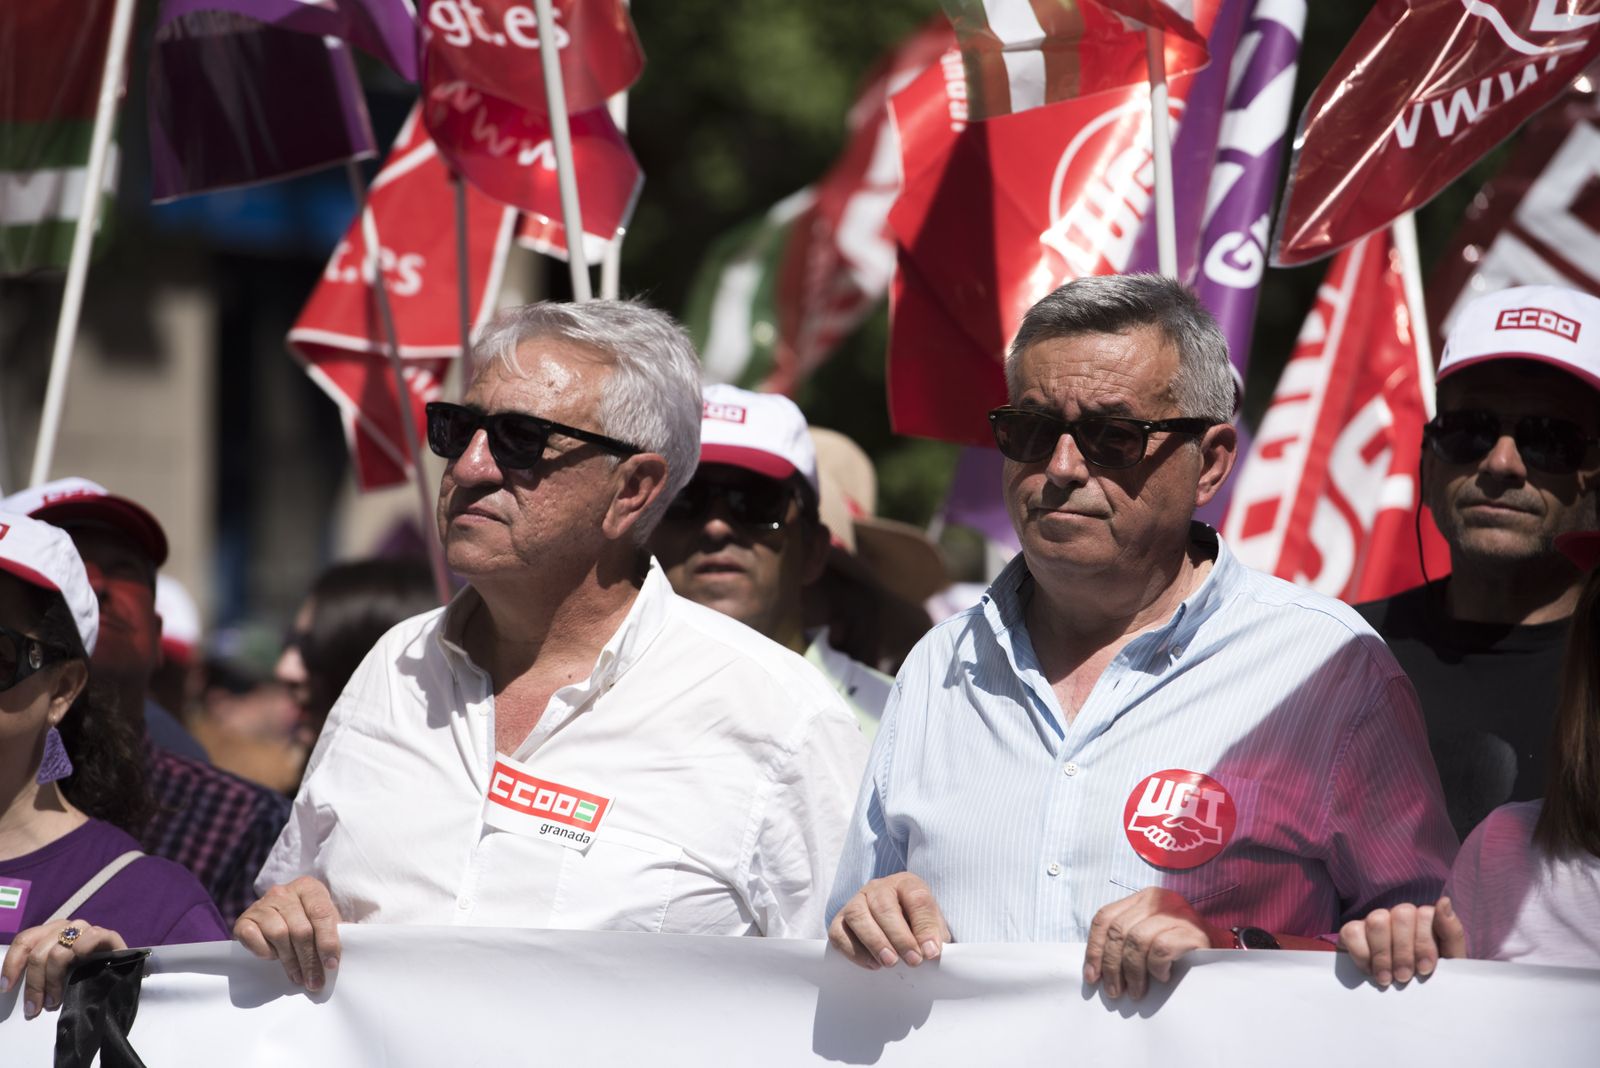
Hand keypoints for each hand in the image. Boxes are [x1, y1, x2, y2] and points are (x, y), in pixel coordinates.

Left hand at [1, 920, 126, 1018]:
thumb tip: (11, 985)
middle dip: (34, 984)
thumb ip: (38, 970)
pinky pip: (92, 937)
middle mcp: (67, 927)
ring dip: (53, 980)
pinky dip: (83, 948)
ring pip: (59, 952)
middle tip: (34, 1007)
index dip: (12, 964)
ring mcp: (87, 930)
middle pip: (39, 953)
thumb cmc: (82, 973)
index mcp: (50, 932)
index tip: (6, 987)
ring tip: (55, 1000)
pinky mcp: (108, 936)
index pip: (25, 940)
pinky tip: (81, 960)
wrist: (118, 974)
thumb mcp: (53, 970)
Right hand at [233, 876, 343, 990]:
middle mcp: (283, 892)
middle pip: (300, 929)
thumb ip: (334, 932)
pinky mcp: (244, 919)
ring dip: (290, 961)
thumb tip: (340, 957)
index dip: (328, 942)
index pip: (321, 913)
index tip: (331, 965)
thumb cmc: (307, 919)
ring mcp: (262, 904)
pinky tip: (274, 957)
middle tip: (314, 981)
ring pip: (279, 935)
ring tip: (298, 977)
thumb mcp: (324, 920)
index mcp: (308, 887)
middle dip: (309, 960)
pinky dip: (265, 951)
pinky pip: (254, 938)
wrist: (276, 915)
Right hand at [827, 872, 950, 969]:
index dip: (924, 926)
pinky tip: (872, 963)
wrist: (895, 928)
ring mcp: (855, 902)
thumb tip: (930, 951)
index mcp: (906, 884)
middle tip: (912, 960)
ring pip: (858, 915)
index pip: (916, 898)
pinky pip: (839, 933)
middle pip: (884, 906)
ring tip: (890, 962)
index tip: (930, 952)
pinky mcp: (839, 921)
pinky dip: (854, 950)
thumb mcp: (932, 926)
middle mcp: (878, 888)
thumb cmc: (915, 926)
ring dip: (875, 941)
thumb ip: (934, 935)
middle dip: (900, 937)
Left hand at [1083, 888, 1225, 999]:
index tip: (1092, 976)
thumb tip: (1096, 969)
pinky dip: (1156, 967)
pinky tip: (1161, 978)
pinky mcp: (1191, 930)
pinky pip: (1161, 949)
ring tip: (1136, 991)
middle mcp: (1157, 900)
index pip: (1105, 917)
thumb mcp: (1149, 935)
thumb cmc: (1180, 946)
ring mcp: (1175, 913)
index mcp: (1142, 899)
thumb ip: (1126, 941)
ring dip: (1132, 972)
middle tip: (1114, 991)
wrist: (1223, 947)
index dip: (1095, 948)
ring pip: (1137, 940)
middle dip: (1111, 965)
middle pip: (1118, 930)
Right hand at [1339, 896, 1465, 986]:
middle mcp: (1399, 915)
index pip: (1425, 914)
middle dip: (1403, 951)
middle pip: (1401, 914)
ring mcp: (1374, 921)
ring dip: (1382, 954)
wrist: (1405, 1002)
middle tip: (1404, 977)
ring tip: (1386, 979)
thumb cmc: (1428, 978)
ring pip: (1377, 921)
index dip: (1424, 943)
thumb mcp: (1450, 961)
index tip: (1424, 969)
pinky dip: (1362, 954)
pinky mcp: (1352, 931)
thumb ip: (1452, 933)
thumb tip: (1443, 901)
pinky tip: (1369, 971)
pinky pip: (1352, 931)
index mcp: (1425, 919)